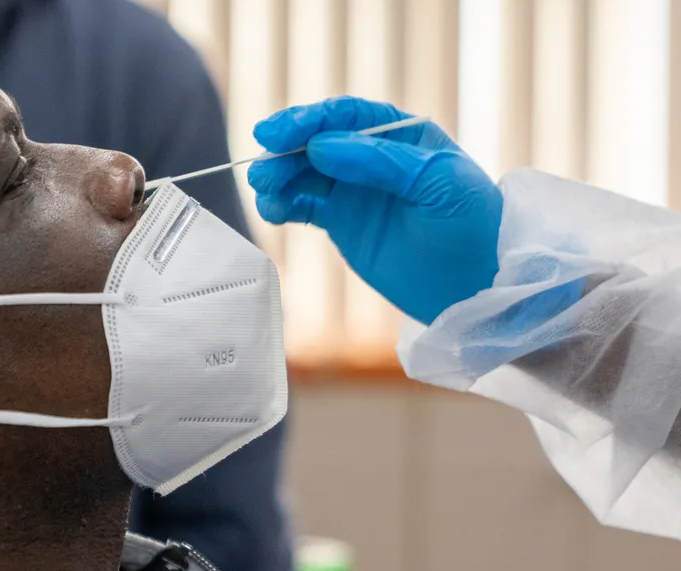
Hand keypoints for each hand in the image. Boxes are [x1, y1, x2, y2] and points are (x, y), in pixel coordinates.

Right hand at [247, 96, 502, 325]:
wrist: (476, 285)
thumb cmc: (472, 226)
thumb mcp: (438, 184)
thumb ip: (380, 162)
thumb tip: (320, 147)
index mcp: (401, 134)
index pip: (346, 116)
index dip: (309, 120)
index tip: (278, 134)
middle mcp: (371, 156)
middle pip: (316, 141)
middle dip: (284, 150)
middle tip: (262, 167)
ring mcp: (353, 189)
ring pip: (302, 173)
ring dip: (278, 178)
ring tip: (264, 192)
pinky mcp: (340, 222)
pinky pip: (302, 206)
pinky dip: (282, 206)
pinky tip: (272, 210)